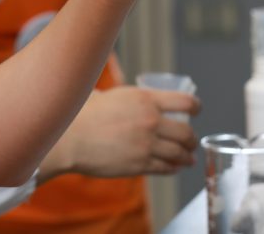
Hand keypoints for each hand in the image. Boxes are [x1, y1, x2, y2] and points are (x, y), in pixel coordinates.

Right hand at [39, 86, 199, 181]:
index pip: (185, 102)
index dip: (195, 107)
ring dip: (186, 156)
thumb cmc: (81, 113)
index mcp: (144, 99)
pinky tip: (173, 166)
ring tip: (187, 158)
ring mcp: (147, 144)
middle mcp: (150, 120)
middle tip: (190, 141)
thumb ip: (125, 99)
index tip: (195, 111)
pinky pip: (166, 168)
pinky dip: (173, 168)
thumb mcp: (108, 95)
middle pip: (187, 132)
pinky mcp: (140, 164)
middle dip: (191, 139)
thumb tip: (122, 98)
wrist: (68, 138)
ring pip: (180, 153)